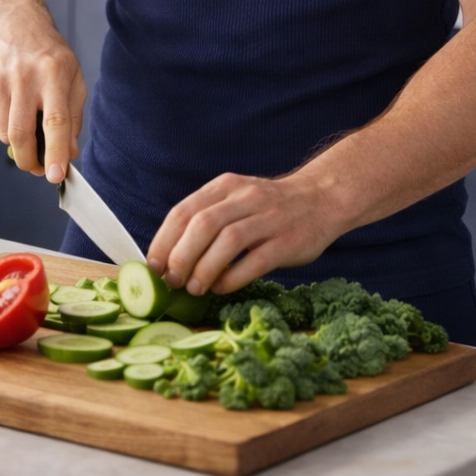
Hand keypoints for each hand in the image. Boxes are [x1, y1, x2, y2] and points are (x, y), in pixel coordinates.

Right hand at [0, 0, 85, 183]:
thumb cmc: (49, 56)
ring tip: (27, 121)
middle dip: (29, 161)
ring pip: (5, 134)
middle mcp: (23, 76)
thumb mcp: (72, 78)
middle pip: (21, 134)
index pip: (55, 121)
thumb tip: (70, 153)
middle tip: (37, 168)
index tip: (55, 176)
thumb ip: (73, 117)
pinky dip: (1, 129)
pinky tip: (10, 108)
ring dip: (17, 142)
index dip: (55, 152)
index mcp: (54, 74)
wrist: (12, 25)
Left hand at [145, 167, 345, 297]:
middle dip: (181, 256)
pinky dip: (233, 277)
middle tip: (172, 281)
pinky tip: (222, 288)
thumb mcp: (237, 199)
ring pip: (228, 241)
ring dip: (205, 268)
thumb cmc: (270, 207)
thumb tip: (169, 257)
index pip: (184, 211)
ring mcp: (269, 218)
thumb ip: (208, 219)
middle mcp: (246, 198)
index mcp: (226, 186)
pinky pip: (255, 260)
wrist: (322, 198)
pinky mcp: (288, 241)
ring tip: (194, 288)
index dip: (164, 240)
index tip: (153, 266)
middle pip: (203, 224)